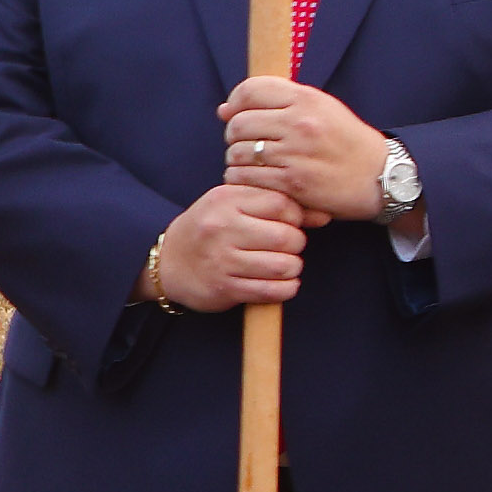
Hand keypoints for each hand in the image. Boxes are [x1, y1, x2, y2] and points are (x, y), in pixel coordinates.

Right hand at [151, 178, 307, 311]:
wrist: (167, 261)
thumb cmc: (209, 229)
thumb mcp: (233, 204)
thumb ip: (276, 204)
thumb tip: (325, 215)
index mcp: (226, 200)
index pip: (281, 204)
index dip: (295, 216)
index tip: (289, 224)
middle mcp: (222, 228)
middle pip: (287, 236)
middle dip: (297, 244)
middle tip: (288, 247)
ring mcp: (222, 260)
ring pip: (284, 266)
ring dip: (293, 268)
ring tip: (284, 265)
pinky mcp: (225, 288)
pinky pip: (272, 291)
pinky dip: (286, 289)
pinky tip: (280, 283)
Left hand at [216, 74, 392, 219]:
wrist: (379, 176)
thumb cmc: (346, 141)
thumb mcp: (322, 108)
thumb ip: (279, 102)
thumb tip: (225, 109)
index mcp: (307, 100)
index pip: (251, 90)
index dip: (235, 102)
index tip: (233, 113)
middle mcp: (300, 124)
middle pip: (239, 124)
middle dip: (234, 135)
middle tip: (243, 143)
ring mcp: (296, 154)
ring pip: (238, 153)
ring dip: (236, 159)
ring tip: (250, 162)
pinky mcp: (293, 183)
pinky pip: (247, 178)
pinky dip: (242, 179)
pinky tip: (253, 178)